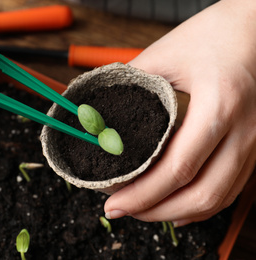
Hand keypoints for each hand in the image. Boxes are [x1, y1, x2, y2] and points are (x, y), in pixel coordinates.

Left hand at [104, 0, 255, 225]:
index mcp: (219, 104)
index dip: (141, 195)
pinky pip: (232, 188)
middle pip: (201, 194)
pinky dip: (203, 205)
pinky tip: (179, 208)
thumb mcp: (166, 53)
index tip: (113, 203)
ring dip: (178, 212)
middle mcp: (244, 130)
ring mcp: (255, 141)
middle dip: (156, 212)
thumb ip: (131, 84)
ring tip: (144, 211)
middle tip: (122, 210)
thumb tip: (98, 112)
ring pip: (219, 199)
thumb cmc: (214, 34)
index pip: (177, 168)